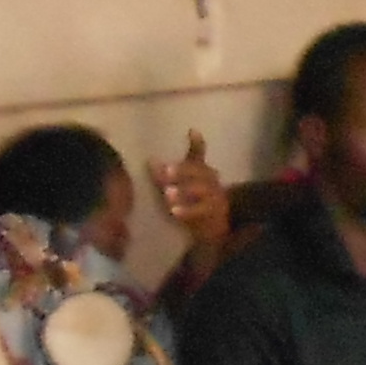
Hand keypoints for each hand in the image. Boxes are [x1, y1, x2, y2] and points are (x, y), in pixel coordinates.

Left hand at [150, 138, 228, 259]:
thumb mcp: (178, 187)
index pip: (200, 155)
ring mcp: (215, 199)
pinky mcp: (213, 217)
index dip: (197, 144)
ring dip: (185, 190)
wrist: (212, 233)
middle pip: (202, 172)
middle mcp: (212, 182)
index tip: (191, 131)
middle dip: (184, 171)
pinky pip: (201, 212)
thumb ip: (165, 175)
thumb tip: (150, 160)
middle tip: (166, 170)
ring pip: (203, 190)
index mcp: (203, 172)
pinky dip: (188, 211)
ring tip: (168, 192)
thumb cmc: (191, 204)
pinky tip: (174, 211)